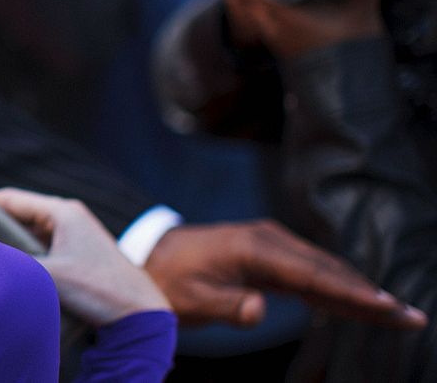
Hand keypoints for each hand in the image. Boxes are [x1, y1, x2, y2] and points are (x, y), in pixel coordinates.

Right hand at [0, 189, 170, 325]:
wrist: (140, 313)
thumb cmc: (99, 289)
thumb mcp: (50, 276)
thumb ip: (14, 264)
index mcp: (62, 211)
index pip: (11, 199)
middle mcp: (68, 217)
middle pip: (19, 214)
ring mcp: (73, 235)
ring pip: (30, 231)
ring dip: (10, 242)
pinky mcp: (76, 252)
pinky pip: (41, 245)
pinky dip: (25, 253)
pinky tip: (10, 266)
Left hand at [143, 220, 425, 327]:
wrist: (147, 255)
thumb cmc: (167, 279)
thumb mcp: (191, 299)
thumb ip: (227, 305)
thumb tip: (259, 309)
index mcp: (252, 247)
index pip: (312, 274)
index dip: (350, 292)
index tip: (384, 306)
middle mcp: (268, 240)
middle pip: (328, 270)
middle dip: (370, 294)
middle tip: (408, 316)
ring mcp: (270, 246)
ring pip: (325, 271)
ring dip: (360, 291)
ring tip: (398, 314)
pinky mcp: (269, 256)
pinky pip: (311, 275)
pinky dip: (339, 290)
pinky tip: (363, 305)